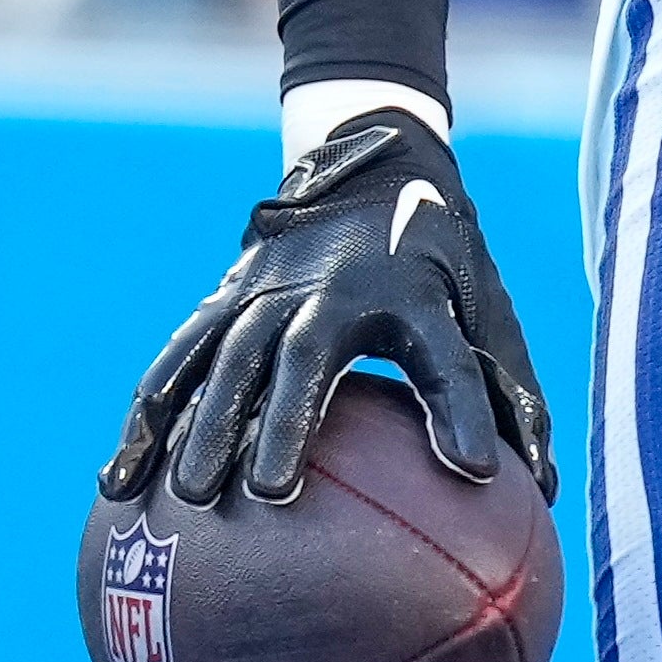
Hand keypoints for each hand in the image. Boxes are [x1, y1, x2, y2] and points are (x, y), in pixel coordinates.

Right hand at [105, 108, 552, 505]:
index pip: (443, 356)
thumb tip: (542, 495)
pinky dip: (148, 416)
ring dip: (198, 425)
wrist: (372, 161)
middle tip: (268, 495)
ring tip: (180, 500)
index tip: (473, 470)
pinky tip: (118, 483)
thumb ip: (510, 396)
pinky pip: (176, 359)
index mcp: (411, 294)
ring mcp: (267, 288)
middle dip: (280, 421)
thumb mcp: (490, 313)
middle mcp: (330, 288)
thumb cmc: (442, 263)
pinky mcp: (223, 296)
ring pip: (223, 357)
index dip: (461, 410)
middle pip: (301, 357)